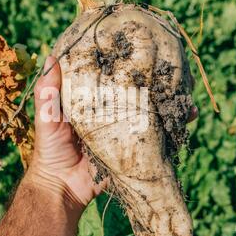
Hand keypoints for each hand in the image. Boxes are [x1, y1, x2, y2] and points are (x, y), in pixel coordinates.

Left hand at [26, 56, 197, 210]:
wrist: (62, 187)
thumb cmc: (50, 149)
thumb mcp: (47, 118)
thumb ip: (47, 92)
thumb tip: (50, 57)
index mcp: (92, 101)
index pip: (111, 77)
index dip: (123, 65)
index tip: (139, 48)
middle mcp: (112, 112)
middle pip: (136, 93)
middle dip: (153, 81)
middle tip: (169, 66)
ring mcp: (125, 130)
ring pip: (151, 112)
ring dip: (169, 101)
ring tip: (185, 90)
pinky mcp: (134, 148)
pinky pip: (156, 137)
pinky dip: (173, 128)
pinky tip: (188, 115)